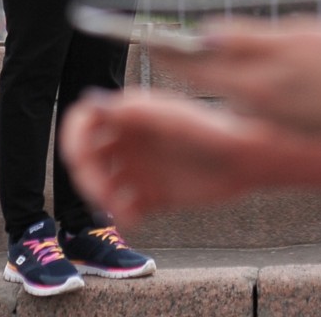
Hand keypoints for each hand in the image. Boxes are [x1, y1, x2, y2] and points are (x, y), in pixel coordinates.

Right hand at [60, 90, 259, 223]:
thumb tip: (90, 101)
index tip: (79, 160)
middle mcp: (130, 139)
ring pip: (101, 185)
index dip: (74, 139)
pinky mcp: (151, 194)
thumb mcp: (174, 121)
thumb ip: (134, 113)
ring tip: (128, 211)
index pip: (84, 121)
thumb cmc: (216, 132)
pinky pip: (123, 208)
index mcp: (131, 114)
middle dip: (88, 179)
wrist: (247, 162)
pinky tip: (136, 220)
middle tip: (106, 199)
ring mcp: (139, 168)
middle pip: (87, 157)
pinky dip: (122, 216)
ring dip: (103, 200)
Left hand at [172, 19, 320, 145]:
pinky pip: (256, 97)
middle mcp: (256, 103)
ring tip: (203, 50)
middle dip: (184, 61)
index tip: (144, 37)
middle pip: (209, 78)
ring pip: (234, 86)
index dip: (167, 50)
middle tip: (161, 45)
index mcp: (254, 81)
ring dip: (216, 69)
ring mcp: (273, 114)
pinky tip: (254, 69)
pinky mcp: (290, 121)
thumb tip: (207, 34)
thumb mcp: (301, 38)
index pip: (195, 65)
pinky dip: (245, 81)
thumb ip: (250, 38)